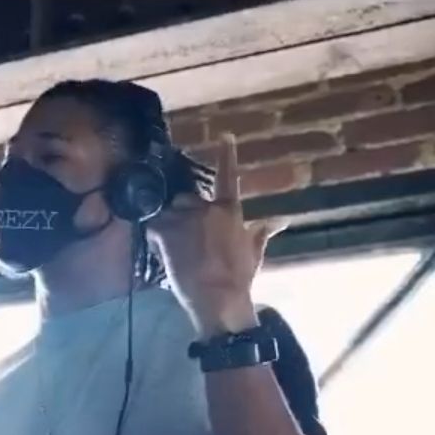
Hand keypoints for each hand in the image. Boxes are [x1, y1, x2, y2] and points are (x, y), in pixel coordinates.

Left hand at [146, 153, 286, 339]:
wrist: (218, 298)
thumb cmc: (239, 278)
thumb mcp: (254, 252)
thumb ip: (263, 232)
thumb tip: (281, 220)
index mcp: (230, 210)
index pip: (229, 176)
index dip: (226, 155)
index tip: (224, 136)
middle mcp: (206, 207)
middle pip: (186, 200)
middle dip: (183, 214)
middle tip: (187, 239)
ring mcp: (185, 217)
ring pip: (168, 214)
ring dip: (168, 227)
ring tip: (175, 250)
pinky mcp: (166, 231)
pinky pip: (153, 227)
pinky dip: (155, 238)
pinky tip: (161, 251)